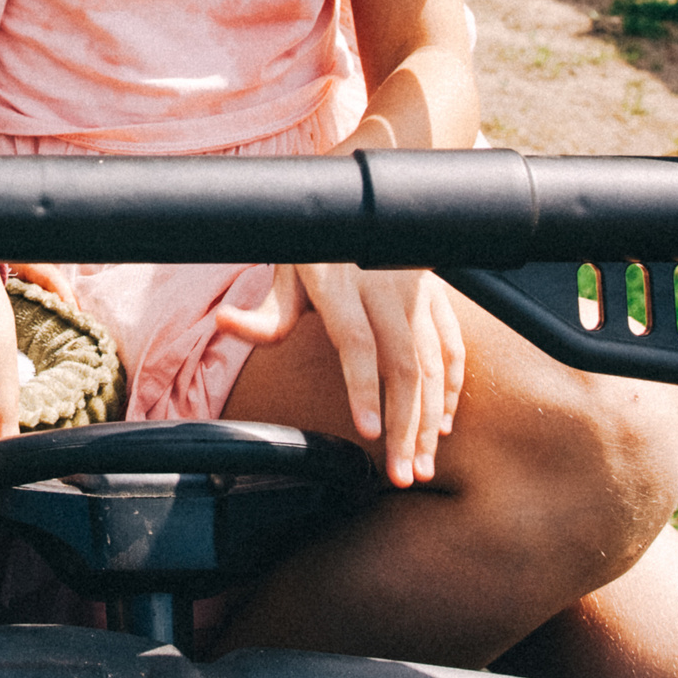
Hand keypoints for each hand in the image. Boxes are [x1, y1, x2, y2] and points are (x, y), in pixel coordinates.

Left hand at [217, 265, 465, 488]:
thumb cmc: (317, 246)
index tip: (369, 431)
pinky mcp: (436, 295)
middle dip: (407, 425)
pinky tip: (442, 424)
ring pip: (433, 363)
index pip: (357, 343)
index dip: (364, 388)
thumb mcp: (286, 273)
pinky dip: (451, 387)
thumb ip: (266, 312)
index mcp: (343, 283)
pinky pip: (450, 346)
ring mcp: (416, 292)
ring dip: (431, 418)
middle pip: (403, 365)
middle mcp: (386, 288)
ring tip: (421, 463)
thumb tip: (227, 323)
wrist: (356, 204)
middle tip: (402, 474)